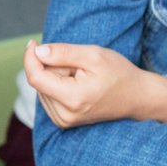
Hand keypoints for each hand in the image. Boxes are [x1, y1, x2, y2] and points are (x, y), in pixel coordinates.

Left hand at [23, 41, 166, 128]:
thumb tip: (37, 52)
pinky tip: (77, 85)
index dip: (30, 58)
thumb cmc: (118, 74)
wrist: (136, 97)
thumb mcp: (93, 55)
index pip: (36, 78)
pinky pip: (49, 96)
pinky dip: (58, 86)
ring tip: (81, 77)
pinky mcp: (63, 121)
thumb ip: (63, 53)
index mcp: (72, 99)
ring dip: (56, 77)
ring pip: (43, 88)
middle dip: (53, 67)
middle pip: (40, 81)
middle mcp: (64, 115)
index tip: (33, 43)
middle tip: (78, 66)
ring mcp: (63, 121)